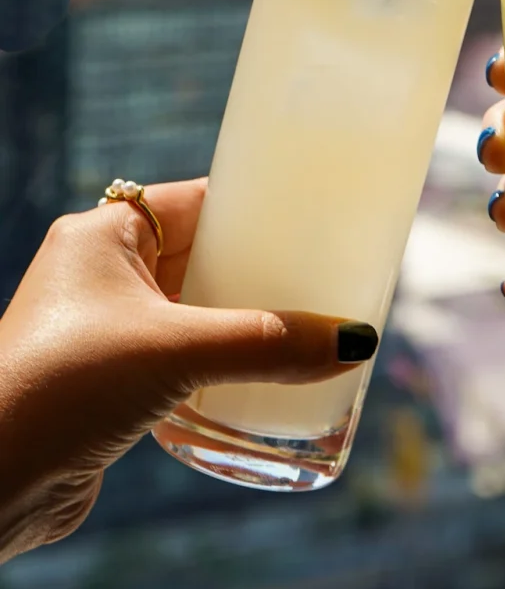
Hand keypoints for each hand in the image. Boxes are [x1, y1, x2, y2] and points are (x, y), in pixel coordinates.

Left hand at [0, 179, 377, 561]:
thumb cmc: (64, 388)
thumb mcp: (175, 351)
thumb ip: (269, 344)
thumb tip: (355, 342)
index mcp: (105, 236)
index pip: (199, 201)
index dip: (255, 207)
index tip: (313, 217)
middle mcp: (104, 273)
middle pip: (205, 256)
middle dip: (260, 271)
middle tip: (323, 278)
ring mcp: (107, 327)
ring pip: (197, 310)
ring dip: (245, 321)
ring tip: (308, 326)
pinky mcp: (113, 378)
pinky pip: (185, 354)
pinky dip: (224, 361)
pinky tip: (265, 376)